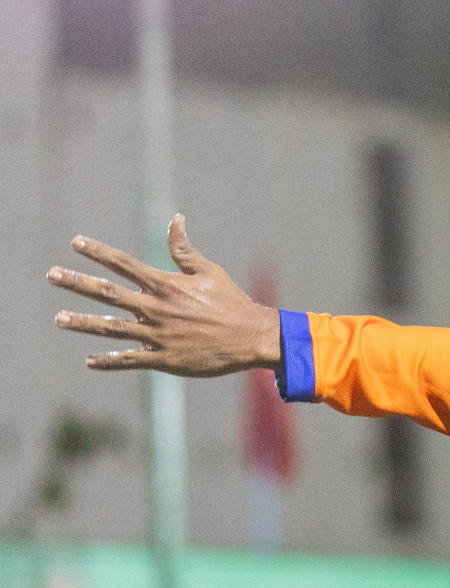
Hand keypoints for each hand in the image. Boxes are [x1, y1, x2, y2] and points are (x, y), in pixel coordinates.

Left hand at [49, 215, 281, 376]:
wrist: (252, 337)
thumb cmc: (232, 302)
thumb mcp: (208, 271)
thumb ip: (184, 249)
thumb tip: (175, 218)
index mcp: (165, 285)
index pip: (124, 264)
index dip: (98, 252)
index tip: (75, 243)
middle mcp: (156, 309)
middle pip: (107, 293)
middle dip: (77, 283)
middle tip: (51, 275)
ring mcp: (158, 336)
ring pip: (112, 328)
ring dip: (82, 323)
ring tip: (59, 319)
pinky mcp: (165, 359)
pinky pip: (131, 360)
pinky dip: (109, 361)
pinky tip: (91, 360)